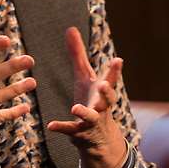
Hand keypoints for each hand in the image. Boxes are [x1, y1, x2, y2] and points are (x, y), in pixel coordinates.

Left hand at [46, 26, 126, 167]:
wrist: (99, 139)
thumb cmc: (91, 100)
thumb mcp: (84, 78)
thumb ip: (78, 55)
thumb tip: (70, 28)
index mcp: (102, 91)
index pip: (110, 79)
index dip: (114, 71)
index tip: (118, 60)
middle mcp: (101, 106)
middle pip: (107, 99)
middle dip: (107, 92)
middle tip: (103, 84)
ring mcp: (92, 121)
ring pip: (91, 117)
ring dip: (85, 112)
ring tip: (76, 107)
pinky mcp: (80, 134)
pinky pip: (71, 131)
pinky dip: (62, 127)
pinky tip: (51, 126)